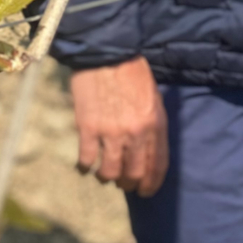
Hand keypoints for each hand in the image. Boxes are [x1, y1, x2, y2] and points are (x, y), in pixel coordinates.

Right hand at [70, 56, 168, 196]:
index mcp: (155, 124)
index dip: (151, 184)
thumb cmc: (131, 71)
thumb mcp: (153, 97)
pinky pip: (87, 159)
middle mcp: (135, 132)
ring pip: (110, 172)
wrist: (105, 51)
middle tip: (123, 183)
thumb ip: (153, 125)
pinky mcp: (88, 127)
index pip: (157, 165)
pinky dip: (85, 167)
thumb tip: (147, 150)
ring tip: (103, 175)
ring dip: (107, 178)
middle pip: (134, 174)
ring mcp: (111, 132)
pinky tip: (84, 167)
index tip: (145, 191)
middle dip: (129, 183)